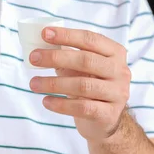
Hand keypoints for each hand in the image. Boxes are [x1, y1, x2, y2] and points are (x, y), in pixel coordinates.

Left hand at [28, 27, 131, 141]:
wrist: (105, 120)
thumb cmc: (89, 85)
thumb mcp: (81, 67)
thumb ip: (67, 54)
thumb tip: (40, 45)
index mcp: (115, 52)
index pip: (90, 39)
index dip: (67, 35)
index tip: (44, 34)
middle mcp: (120, 71)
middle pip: (86, 60)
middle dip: (56, 57)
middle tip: (33, 58)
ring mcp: (117, 93)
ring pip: (82, 85)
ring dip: (53, 83)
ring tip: (33, 84)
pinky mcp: (109, 114)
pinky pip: (82, 107)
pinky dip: (60, 104)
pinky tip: (46, 101)